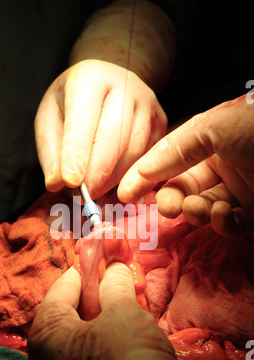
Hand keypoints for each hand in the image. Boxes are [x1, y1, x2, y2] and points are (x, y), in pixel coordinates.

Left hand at [27, 263, 217, 359]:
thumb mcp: (125, 313)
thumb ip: (114, 286)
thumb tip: (114, 268)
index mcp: (45, 336)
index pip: (60, 290)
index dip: (83, 271)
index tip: (99, 260)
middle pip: (66, 317)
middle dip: (93, 299)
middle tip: (114, 285)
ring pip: (76, 343)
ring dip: (98, 324)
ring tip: (122, 310)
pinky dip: (100, 348)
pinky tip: (122, 341)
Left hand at [34, 59, 166, 200]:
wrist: (107, 82)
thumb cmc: (72, 103)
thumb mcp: (50, 118)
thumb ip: (51, 151)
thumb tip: (57, 183)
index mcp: (90, 79)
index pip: (83, 120)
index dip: (77, 153)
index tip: (71, 182)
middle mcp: (125, 86)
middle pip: (115, 137)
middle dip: (98, 172)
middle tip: (84, 197)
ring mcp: (148, 104)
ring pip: (134, 151)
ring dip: (114, 179)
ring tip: (95, 191)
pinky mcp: (161, 122)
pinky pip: (148, 158)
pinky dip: (130, 178)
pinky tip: (114, 185)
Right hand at [118, 95, 253, 235]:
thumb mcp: (213, 127)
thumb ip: (174, 150)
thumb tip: (141, 171)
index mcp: (209, 141)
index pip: (168, 162)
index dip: (146, 177)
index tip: (125, 193)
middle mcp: (221, 166)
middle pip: (182, 189)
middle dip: (170, 200)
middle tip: (166, 206)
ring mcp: (238, 191)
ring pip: (201, 209)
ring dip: (194, 212)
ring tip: (198, 208)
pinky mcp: (252, 214)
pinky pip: (227, 224)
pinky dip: (219, 224)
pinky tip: (221, 214)